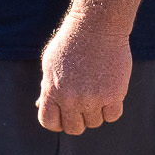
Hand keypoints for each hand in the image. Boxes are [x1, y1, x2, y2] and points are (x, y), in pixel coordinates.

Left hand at [37, 15, 132, 134]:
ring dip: (95, 112)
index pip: (49, 122)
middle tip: (82, 104)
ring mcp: (92, 98)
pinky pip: (112, 116)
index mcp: (52, 90)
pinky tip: (108, 93)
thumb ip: (47, 87)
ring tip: (95, 91)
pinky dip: (111, 108)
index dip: (56, 121)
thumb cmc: (71, 43)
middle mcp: (71, 98)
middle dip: (77, 119)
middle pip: (73, 128)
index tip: (63, 114)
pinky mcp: (113, 95)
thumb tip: (40, 105)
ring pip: (94, 123)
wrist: (96, 27)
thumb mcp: (50, 63)